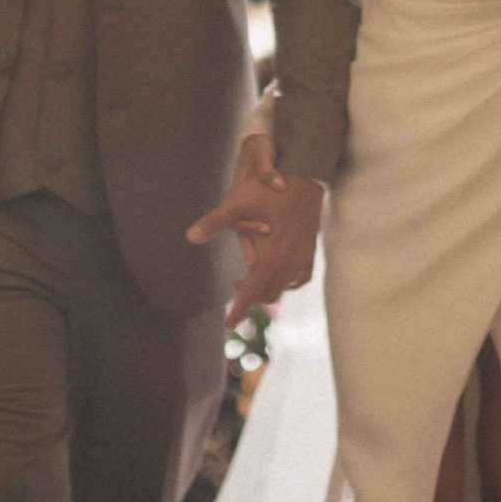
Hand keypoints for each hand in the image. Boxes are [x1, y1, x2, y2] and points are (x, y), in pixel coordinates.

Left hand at [187, 129, 325, 328]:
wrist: (306, 176)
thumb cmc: (271, 189)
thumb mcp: (239, 202)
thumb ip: (214, 221)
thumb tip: (190, 236)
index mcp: (273, 256)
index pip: (252, 292)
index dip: (239, 309)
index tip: (229, 325)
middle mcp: (290, 262)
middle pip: (268, 293)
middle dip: (251, 297)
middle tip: (236, 287)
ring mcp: (303, 258)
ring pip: (283, 287)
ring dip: (266, 288)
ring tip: (250, 279)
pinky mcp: (310, 251)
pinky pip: (299, 278)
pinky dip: (286, 281)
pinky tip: (276, 274)